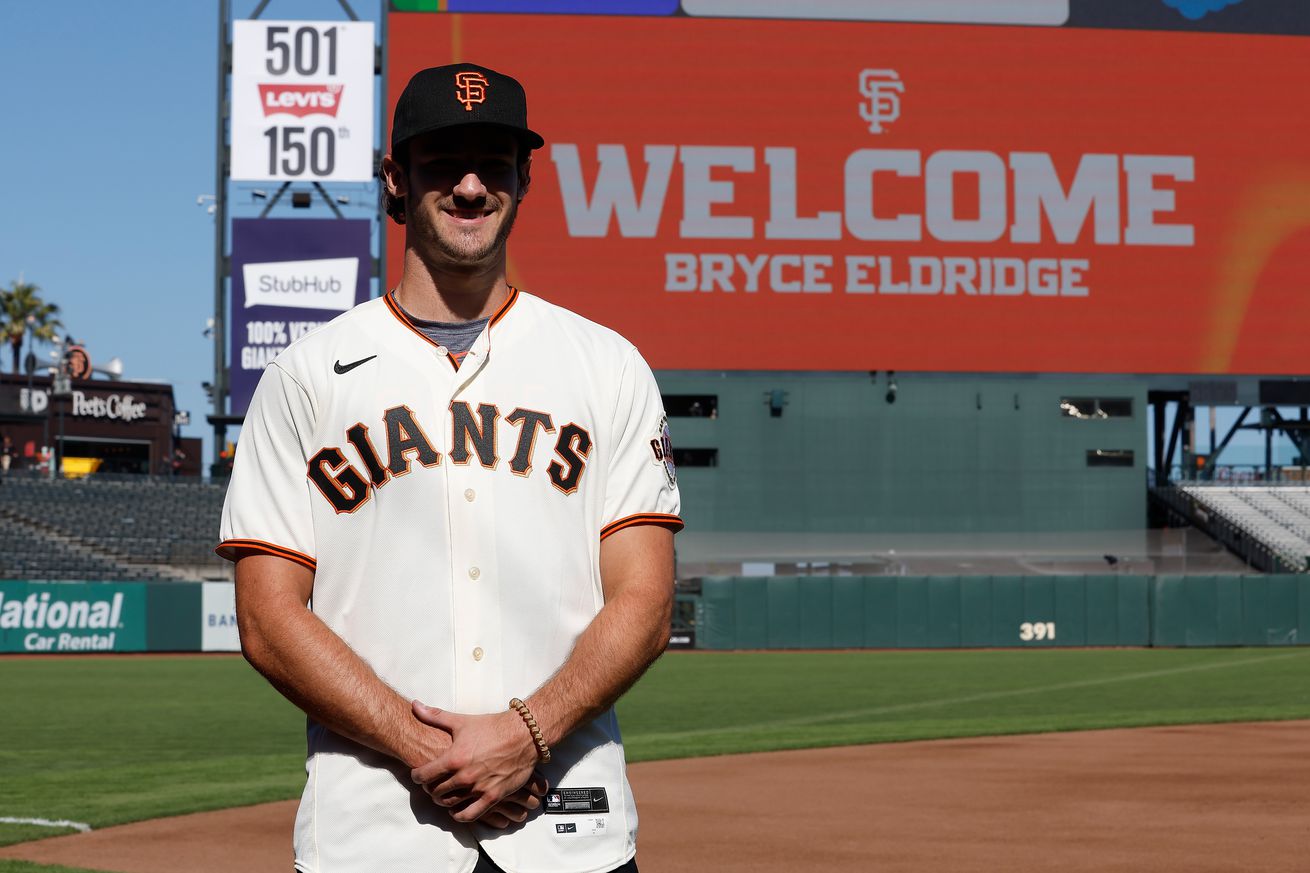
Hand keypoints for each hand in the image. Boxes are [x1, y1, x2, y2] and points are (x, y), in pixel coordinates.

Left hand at [410, 701, 541, 822]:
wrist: (523, 735)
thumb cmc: (492, 727)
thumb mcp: (462, 721)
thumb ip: (435, 716)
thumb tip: (415, 705)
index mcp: (454, 758)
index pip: (423, 775)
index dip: (417, 776)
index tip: (418, 775)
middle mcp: (464, 776)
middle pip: (435, 791)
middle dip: (430, 788)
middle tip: (431, 784)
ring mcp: (478, 788)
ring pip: (450, 804)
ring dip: (443, 801)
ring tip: (444, 794)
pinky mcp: (493, 797)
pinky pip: (470, 815)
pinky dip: (460, 815)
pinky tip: (457, 810)